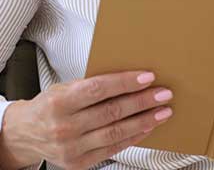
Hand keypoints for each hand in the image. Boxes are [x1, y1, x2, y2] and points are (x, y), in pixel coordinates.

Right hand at [0, 70, 173, 169]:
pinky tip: (148, 127)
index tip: (149, 77)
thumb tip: (132, 77)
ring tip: (164, 111)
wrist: (24, 134)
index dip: (126, 82)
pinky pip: (113, 148)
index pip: (98, 89)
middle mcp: (64, 126)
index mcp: (60, 102)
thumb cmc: (50, 105)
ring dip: (144, 121)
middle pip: (111, 112)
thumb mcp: (65, 88)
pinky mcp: (78, 163)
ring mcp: (71, 147)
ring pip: (116, 132)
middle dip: (143, 102)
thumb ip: (93, 85)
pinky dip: (134, 137)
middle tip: (164, 93)